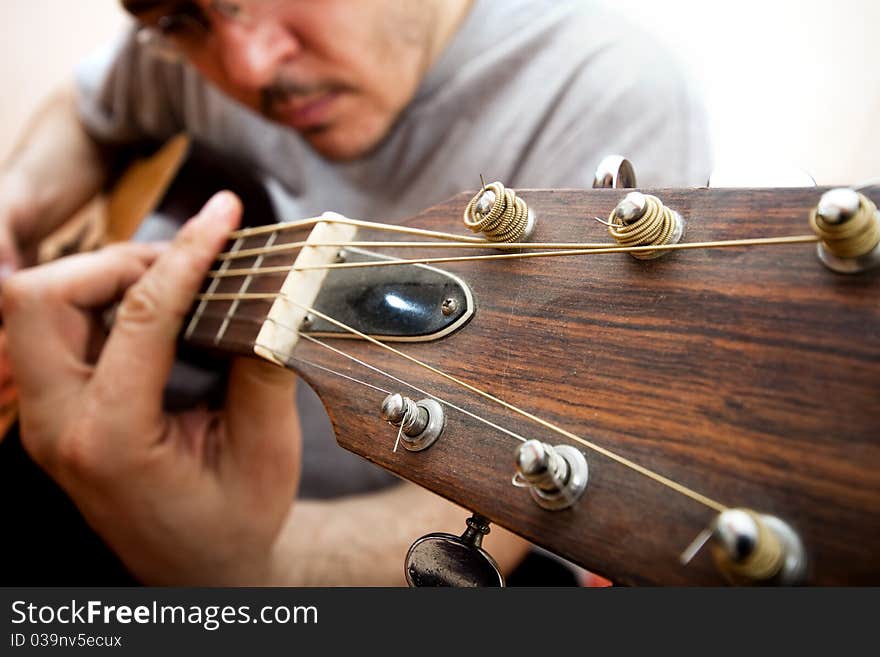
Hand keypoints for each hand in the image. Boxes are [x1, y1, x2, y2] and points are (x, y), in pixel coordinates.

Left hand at [3, 192, 300, 584]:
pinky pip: (53, 331)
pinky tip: (155, 311)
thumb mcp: (266, 451)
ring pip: (34, 308)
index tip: (224, 215)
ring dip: (100, 279)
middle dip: (112, 263)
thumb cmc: (233, 523)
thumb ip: (265, 369)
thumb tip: (275, 292)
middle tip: (184, 263)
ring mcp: (46, 420)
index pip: (139, 317)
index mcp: (110, 441)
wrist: (196, 573)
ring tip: (172, 282)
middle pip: (39, 300)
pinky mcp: (54, 412)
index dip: (187, 255)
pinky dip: (100, 302)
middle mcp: (57, 427)